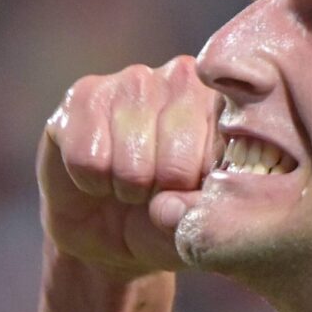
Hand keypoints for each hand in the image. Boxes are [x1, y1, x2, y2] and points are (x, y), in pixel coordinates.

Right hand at [39, 57, 219, 277]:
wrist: (111, 231)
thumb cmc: (167, 219)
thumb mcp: (201, 222)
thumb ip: (209, 208)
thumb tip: (179, 201)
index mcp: (227, 106)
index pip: (225, 153)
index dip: (203, 190)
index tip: (193, 193)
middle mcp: (184, 79)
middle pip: (178, 160)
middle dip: (164, 193)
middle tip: (156, 190)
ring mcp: (133, 81)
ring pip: (132, 162)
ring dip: (127, 188)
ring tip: (129, 182)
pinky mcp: (83, 96)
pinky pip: (89, 158)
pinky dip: (91, 181)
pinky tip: (98, 173)